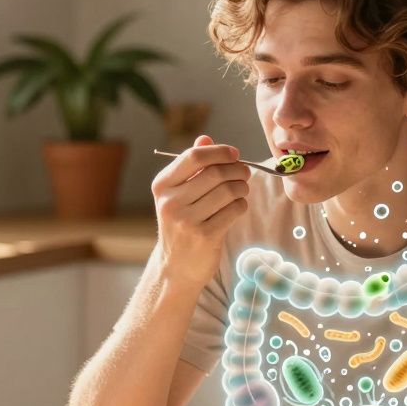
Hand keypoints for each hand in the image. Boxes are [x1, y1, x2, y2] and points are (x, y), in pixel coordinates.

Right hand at [150, 134, 251, 290]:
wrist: (176, 267)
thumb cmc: (182, 224)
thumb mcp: (179, 194)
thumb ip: (191, 167)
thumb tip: (205, 138)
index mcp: (162, 186)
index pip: (194, 157)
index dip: (219, 152)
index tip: (234, 154)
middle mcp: (170, 202)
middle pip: (215, 173)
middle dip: (237, 169)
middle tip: (244, 173)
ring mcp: (187, 221)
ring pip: (228, 191)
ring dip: (242, 188)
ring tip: (241, 190)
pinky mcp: (204, 236)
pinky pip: (234, 210)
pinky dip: (241, 205)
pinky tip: (238, 207)